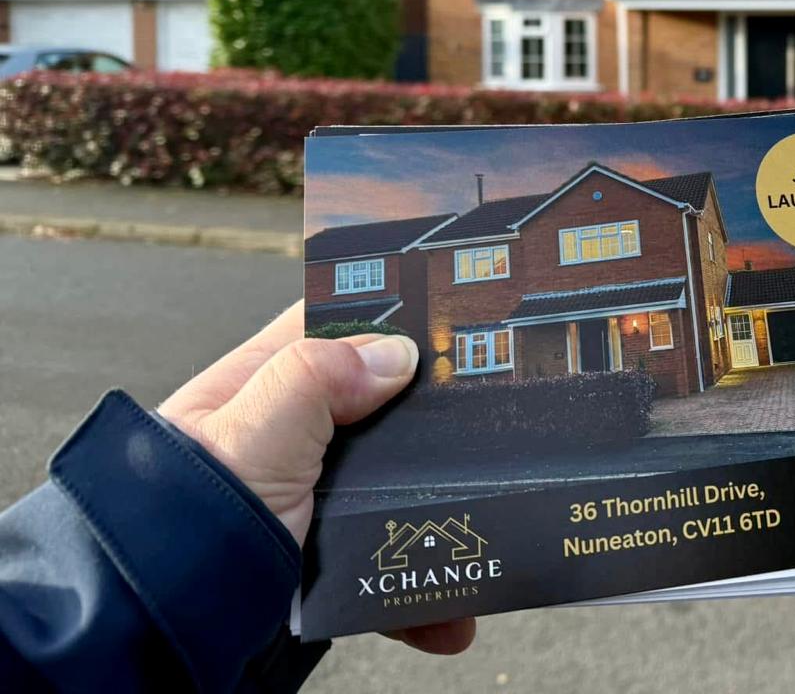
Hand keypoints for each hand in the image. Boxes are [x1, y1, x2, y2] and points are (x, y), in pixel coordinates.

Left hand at [160, 301, 475, 655]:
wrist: (153, 632)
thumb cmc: (175, 524)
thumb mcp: (249, 433)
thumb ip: (315, 378)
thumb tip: (394, 354)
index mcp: (270, 381)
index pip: (341, 321)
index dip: (395, 312)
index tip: (453, 318)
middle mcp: (298, 432)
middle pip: (388, 404)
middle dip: (437, 420)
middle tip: (489, 419)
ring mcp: (319, 492)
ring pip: (401, 483)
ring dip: (442, 507)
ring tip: (479, 524)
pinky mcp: (331, 552)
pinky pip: (395, 559)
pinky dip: (426, 587)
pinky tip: (450, 609)